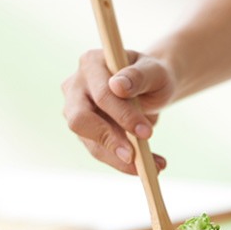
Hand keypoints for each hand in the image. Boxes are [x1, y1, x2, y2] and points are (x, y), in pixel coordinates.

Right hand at [61, 49, 174, 173]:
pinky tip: (149, 165)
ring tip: (154, 166)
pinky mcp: (84, 132)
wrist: (151, 87)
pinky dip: (123, 162)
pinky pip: (100, 152)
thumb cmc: (152, 76)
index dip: (123, 115)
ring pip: (90, 142)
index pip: (101, 94)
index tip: (147, 133)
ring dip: (120, 160)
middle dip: (110, 141)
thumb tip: (118, 87)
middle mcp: (76, 86)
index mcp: (91, 63)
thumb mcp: (155, 72)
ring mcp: (75, 110)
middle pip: (80, 120)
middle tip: (135, 158)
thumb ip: (139, 76)